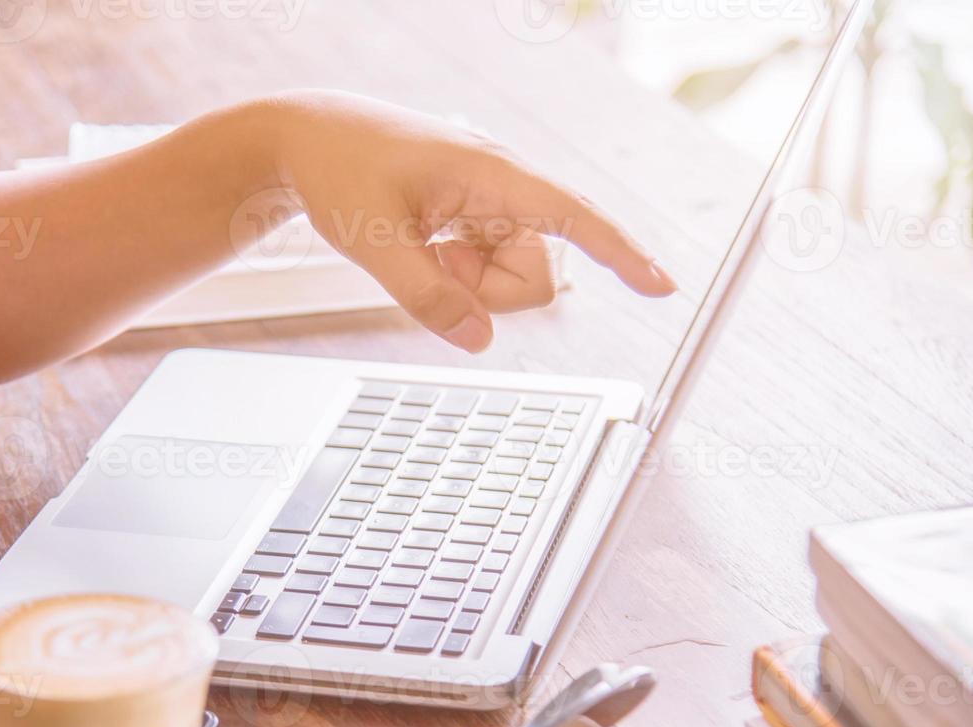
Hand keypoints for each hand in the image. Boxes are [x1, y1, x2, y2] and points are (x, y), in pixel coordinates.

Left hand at [269, 91, 675, 352]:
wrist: (309, 138)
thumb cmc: (339, 170)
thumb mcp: (372, 242)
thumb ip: (426, 297)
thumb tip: (480, 342)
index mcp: (491, 173)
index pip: (574, 216)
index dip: (621, 253)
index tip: (662, 285)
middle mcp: (504, 186)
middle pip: (538, 274)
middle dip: (491, 293)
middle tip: (432, 264)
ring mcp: (491, 204)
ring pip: (513, 278)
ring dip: (470, 284)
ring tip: (420, 247)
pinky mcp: (477, 218)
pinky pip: (489, 269)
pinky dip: (458, 274)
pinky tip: (423, 243)